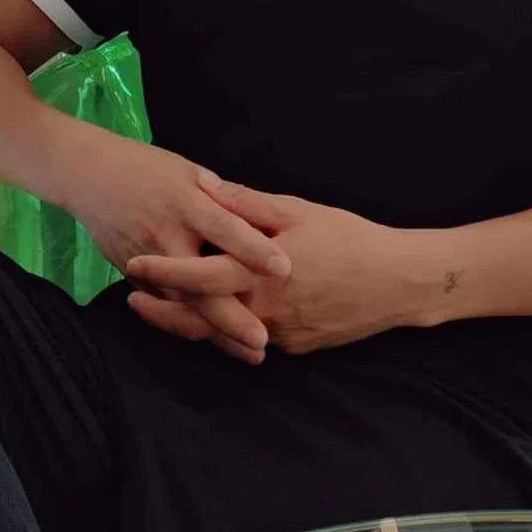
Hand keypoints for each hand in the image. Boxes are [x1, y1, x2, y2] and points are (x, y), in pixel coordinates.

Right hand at [67, 136, 290, 363]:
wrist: (89, 176)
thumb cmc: (147, 169)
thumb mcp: (187, 171)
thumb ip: (222, 199)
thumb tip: (260, 220)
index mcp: (185, 200)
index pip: (223, 227)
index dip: (252, 248)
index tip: (283, 268)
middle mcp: (165, 234)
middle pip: (200, 283)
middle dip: (231, 316)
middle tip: (262, 341)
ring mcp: (146, 261)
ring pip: (183, 305)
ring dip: (216, 332)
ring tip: (249, 353)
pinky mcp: (133, 277)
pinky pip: (167, 306)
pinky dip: (192, 325)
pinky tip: (220, 343)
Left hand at [129, 180, 444, 356]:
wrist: (397, 283)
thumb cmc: (349, 239)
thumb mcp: (298, 211)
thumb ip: (246, 204)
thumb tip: (204, 185)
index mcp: (260, 274)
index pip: (197, 278)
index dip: (162, 273)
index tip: (134, 265)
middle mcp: (264, 312)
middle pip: (200, 319)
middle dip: (162, 310)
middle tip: (133, 296)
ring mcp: (280, 336)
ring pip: (226, 332)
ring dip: (194, 320)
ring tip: (167, 305)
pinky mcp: (295, 347)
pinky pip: (255, 336)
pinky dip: (233, 325)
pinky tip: (223, 309)